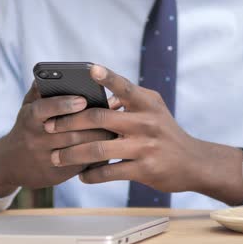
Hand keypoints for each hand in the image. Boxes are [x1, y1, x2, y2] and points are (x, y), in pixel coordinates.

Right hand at [0, 82, 114, 197]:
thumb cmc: (27, 126)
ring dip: (98, 138)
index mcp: (29, 118)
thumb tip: (63, 73)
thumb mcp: (28, 106)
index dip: (63, 105)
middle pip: (68, 131)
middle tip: (112, 115)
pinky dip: (96, 155)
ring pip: (77, 149)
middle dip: (92, 123)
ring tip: (116, 128)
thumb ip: (43, 89)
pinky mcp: (55, 175)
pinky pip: (80, 165)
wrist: (9, 164)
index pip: (43, 109)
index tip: (83, 99)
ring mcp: (45, 158)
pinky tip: (109, 145)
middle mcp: (35, 139)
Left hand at [45, 65, 242, 204]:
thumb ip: (130, 99)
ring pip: (99, 148)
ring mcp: (145, 146)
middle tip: (49, 127)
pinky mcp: (144, 169)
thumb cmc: (167, 133)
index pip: (125, 87)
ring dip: (73, 153)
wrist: (194, 163)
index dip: (107, 77)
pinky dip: (91, 174)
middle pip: (100, 118)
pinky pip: (110, 172)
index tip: (89, 69)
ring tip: (56, 157)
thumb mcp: (155, 110)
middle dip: (69, 123)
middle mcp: (147, 122)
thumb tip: (98, 92)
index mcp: (148, 103)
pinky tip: (82, 175)